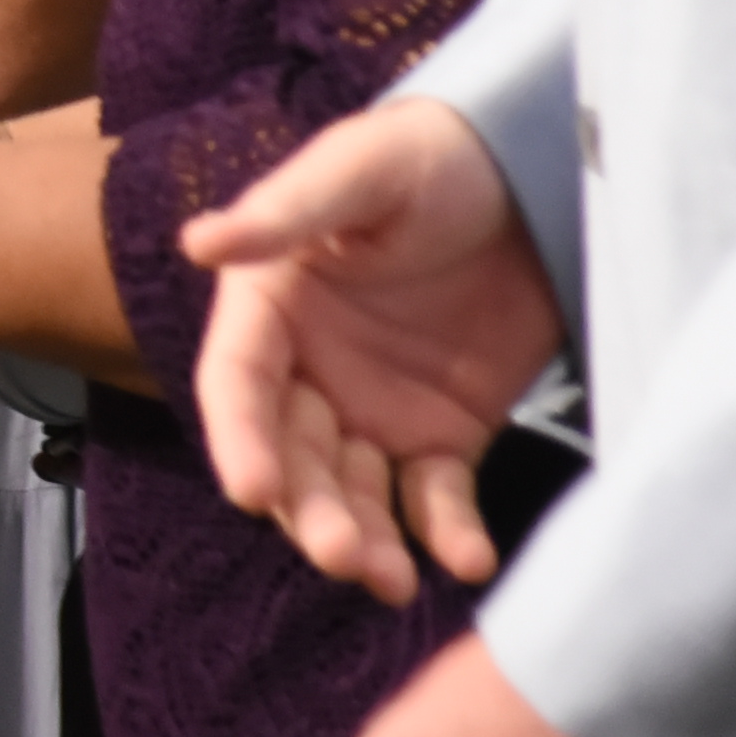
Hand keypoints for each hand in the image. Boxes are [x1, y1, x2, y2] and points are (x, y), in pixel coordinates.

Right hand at [185, 104, 559, 601]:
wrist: (538, 175)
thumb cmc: (430, 156)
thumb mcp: (360, 170)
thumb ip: (287, 213)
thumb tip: (198, 240)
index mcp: (269, 307)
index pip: (238, 386)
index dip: (240, 440)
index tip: (253, 491)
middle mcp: (309, 370)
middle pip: (293, 458)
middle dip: (311, 512)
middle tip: (342, 556)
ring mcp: (374, 411)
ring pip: (354, 495)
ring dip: (366, 541)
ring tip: (394, 579)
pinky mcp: (443, 437)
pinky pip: (435, 499)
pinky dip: (447, 534)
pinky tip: (467, 557)